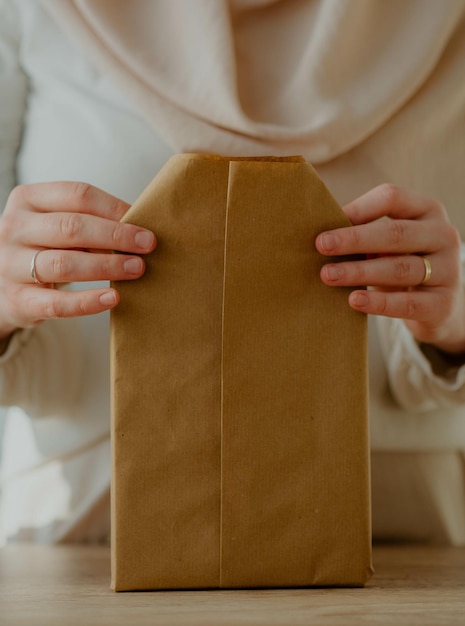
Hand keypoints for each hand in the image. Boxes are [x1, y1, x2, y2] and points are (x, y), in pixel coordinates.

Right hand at [0, 182, 155, 337]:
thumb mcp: (60, 226)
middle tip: (147, 246)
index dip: (114, 209)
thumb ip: (93, 221)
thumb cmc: (46, 249)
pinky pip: (57, 303)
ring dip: (107, 266)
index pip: (77, 195)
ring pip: (64, 263)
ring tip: (136, 269)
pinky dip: (88, 302)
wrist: (9, 286)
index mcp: (28, 199)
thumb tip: (142, 227)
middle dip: (115, 236)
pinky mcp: (17, 300)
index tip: (145, 224)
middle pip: (71, 227)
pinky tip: (113, 298)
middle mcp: (14, 228)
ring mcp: (11, 264)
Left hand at [315, 184, 464, 354]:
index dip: (359, 209)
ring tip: (328, 275)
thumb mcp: (388, 242)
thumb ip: (363, 231)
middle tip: (321, 246)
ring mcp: (448, 270)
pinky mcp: (443, 304)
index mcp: (427, 210)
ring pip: (400, 268)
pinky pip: (408, 303)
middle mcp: (443, 235)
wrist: (438, 305)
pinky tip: (354, 300)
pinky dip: (379, 303)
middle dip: (355, 239)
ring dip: (359, 271)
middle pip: (396, 233)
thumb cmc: (400, 263)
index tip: (326, 225)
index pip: (392, 198)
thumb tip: (318, 230)